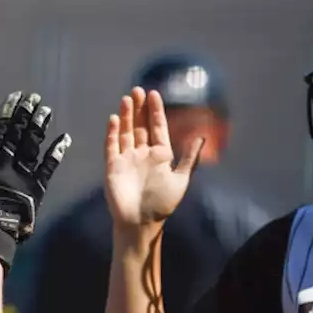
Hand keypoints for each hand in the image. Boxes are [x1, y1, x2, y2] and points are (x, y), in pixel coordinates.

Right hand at [0, 91, 71, 269]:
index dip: (7, 114)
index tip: (14, 99)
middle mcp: (5, 165)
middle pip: (17, 134)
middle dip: (26, 114)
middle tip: (34, 98)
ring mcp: (21, 176)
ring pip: (32, 145)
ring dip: (40, 126)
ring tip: (46, 110)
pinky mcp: (36, 189)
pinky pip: (48, 168)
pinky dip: (56, 152)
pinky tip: (64, 138)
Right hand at [104, 87, 202, 230]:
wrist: (140, 222)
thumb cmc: (162, 203)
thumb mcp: (181, 179)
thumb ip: (190, 158)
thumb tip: (201, 137)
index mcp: (160, 155)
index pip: (157, 128)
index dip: (156, 111)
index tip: (154, 94)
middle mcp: (142, 154)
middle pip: (139, 126)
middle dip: (139, 108)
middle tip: (138, 89)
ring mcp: (126, 159)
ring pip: (125, 132)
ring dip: (126, 116)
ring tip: (127, 98)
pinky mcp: (113, 166)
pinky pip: (111, 145)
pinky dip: (112, 132)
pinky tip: (113, 119)